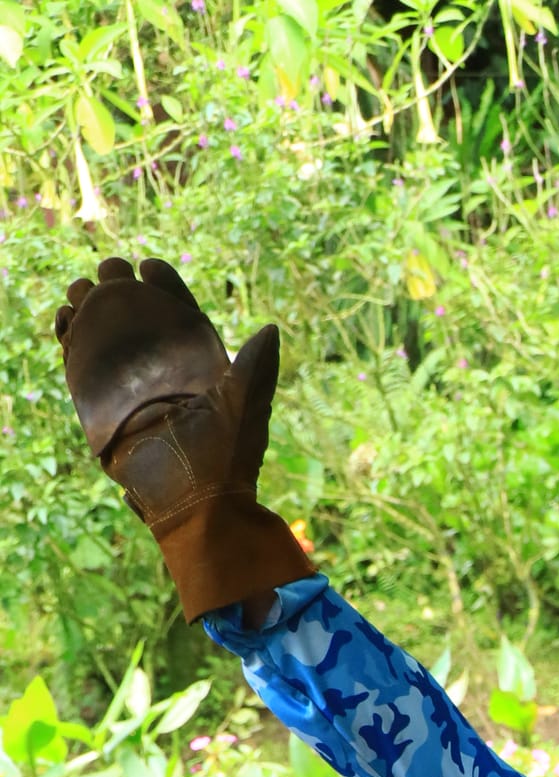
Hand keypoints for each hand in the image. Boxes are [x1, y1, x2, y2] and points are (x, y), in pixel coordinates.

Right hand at [54, 256, 310, 622]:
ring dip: (89, 310)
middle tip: (109, 276)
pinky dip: (71, 342)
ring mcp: (132, 391)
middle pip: (135, 318)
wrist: (197, 506)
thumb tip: (271, 329)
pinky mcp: (105, 410)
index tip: (150, 267)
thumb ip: (257, 367)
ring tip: (81, 295)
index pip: (177, 311)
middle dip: (118, 291)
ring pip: (104, 338)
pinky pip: (83, 368)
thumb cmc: (228, 459)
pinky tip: (66, 322)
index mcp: (198, 365)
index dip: (163, 285)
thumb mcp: (246, 407)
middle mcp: (164, 374)